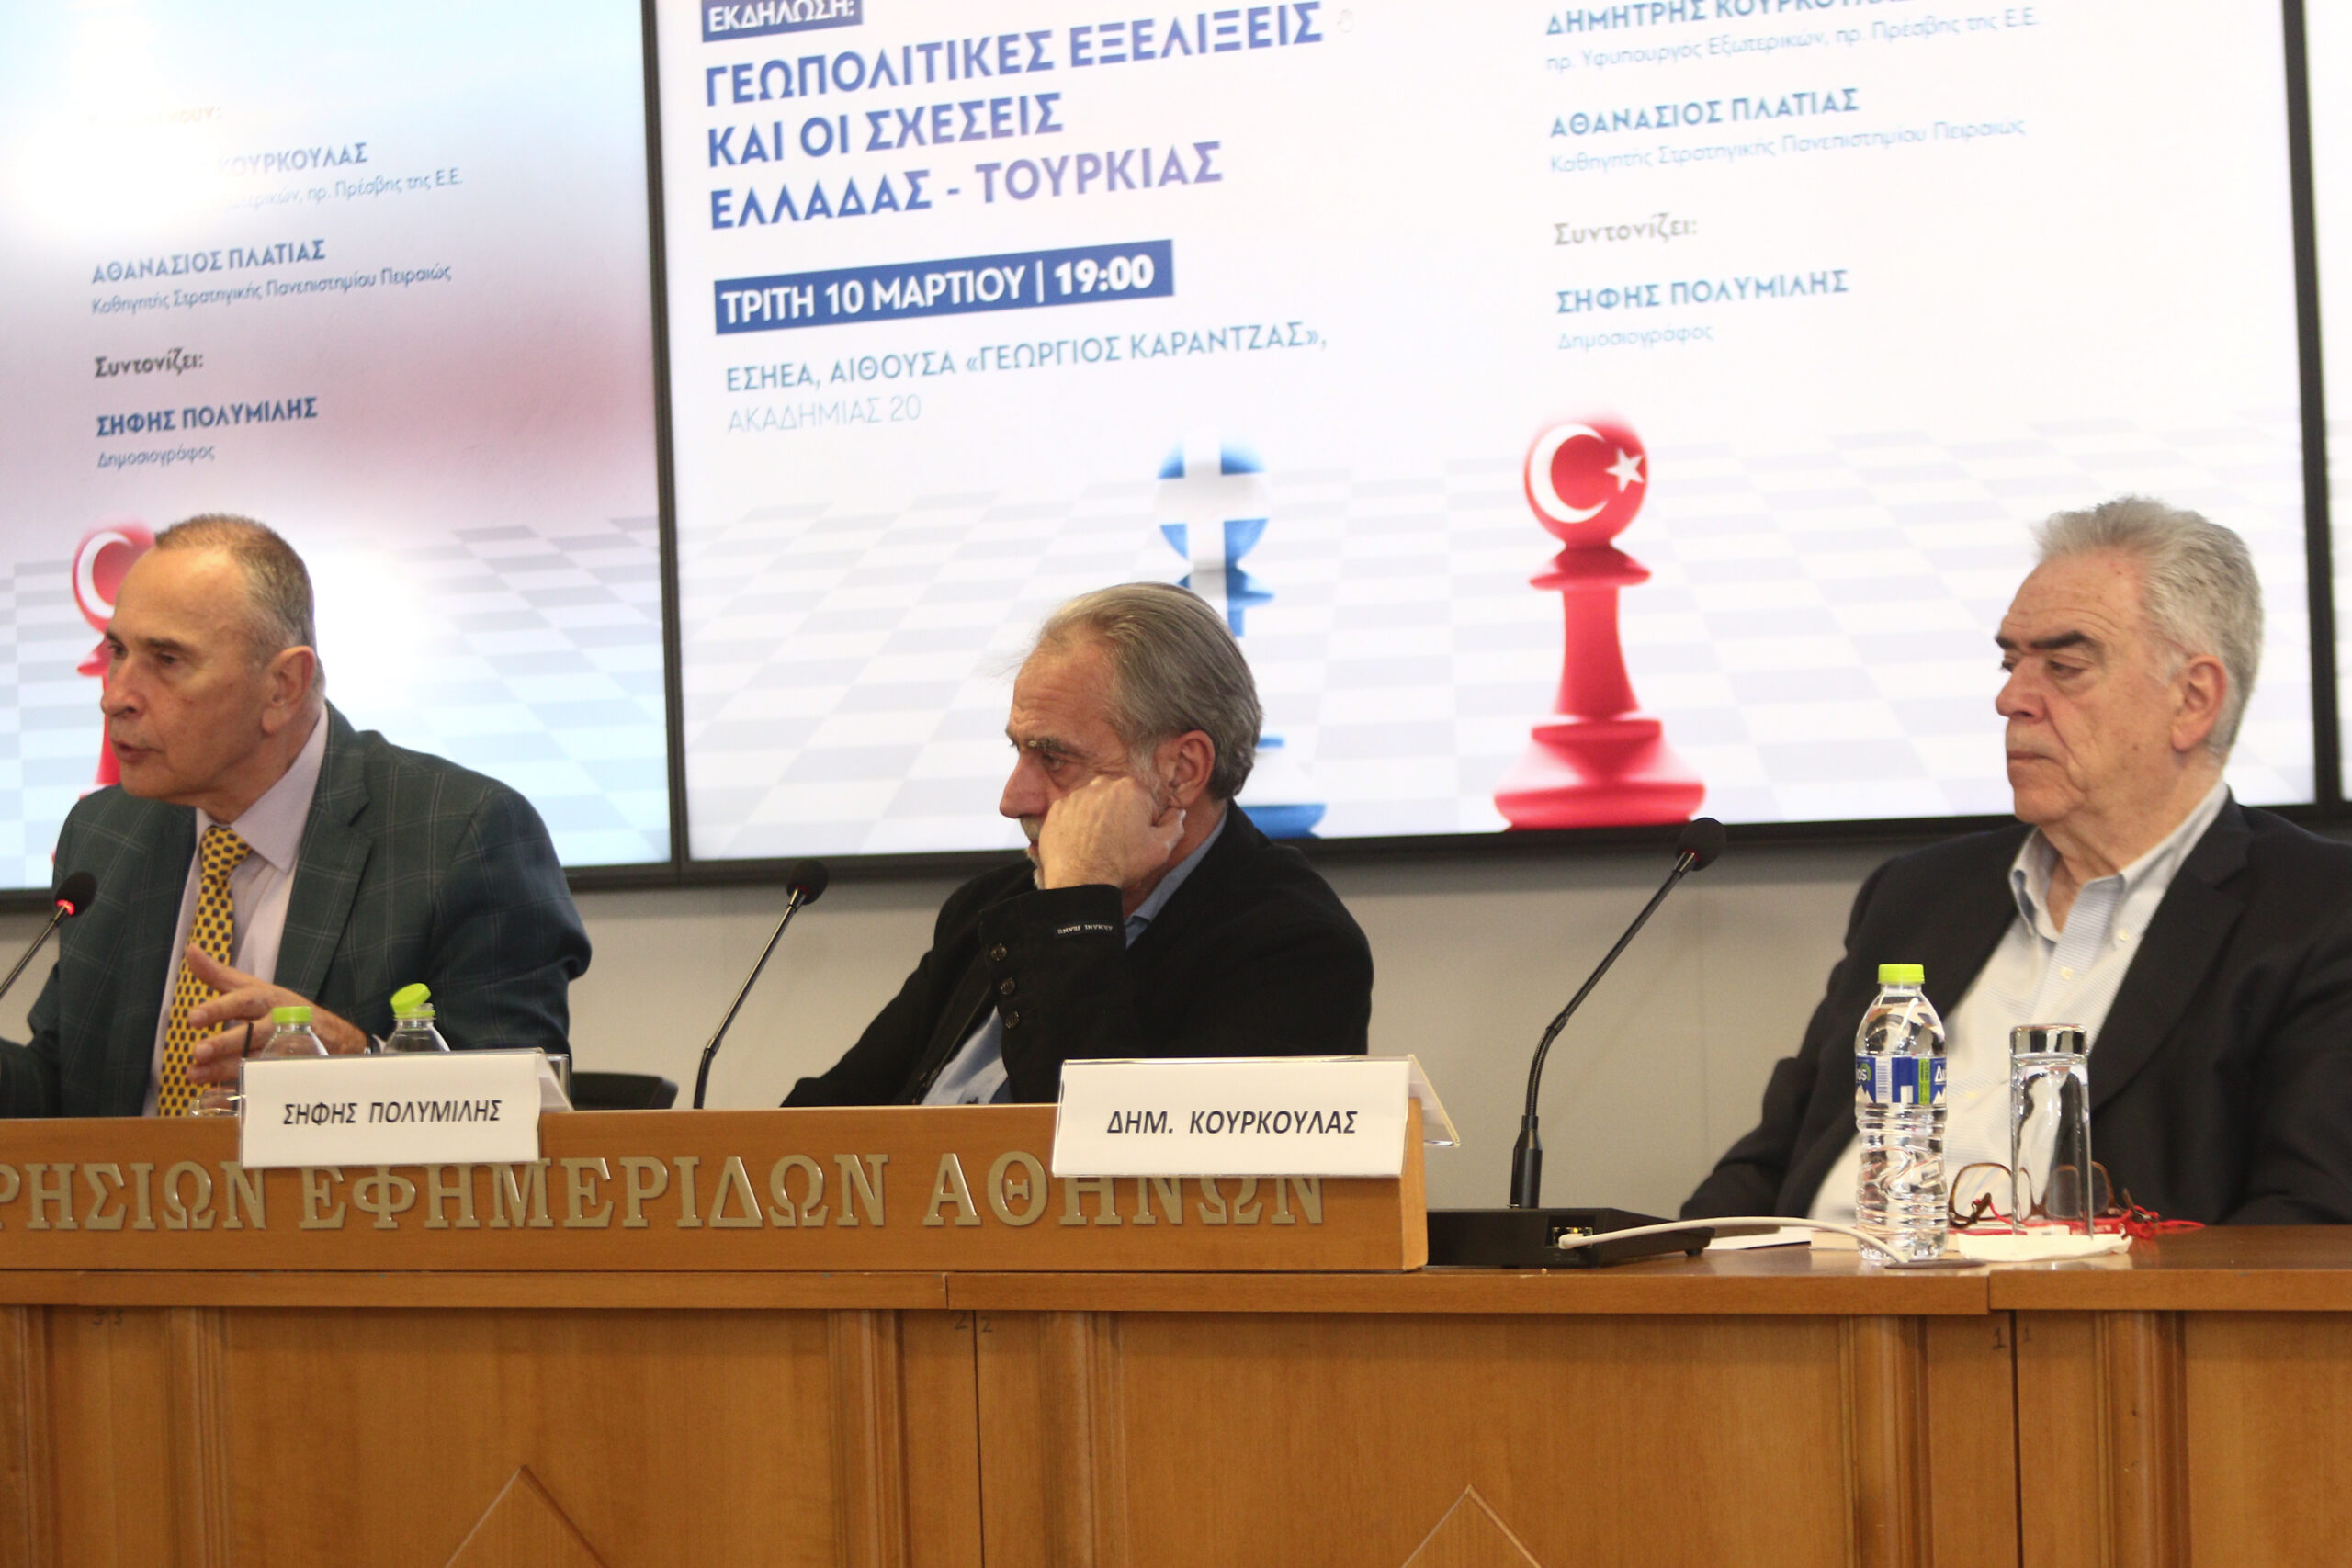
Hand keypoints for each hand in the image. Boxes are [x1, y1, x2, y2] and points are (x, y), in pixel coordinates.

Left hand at [180, 948, 367, 1081]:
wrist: (333, 1037)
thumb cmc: (283, 1009)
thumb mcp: (255, 988)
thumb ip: (220, 975)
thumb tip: (190, 950)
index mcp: (269, 1000)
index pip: (244, 1000)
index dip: (219, 1009)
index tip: (193, 1018)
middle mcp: (278, 1023)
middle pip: (252, 1033)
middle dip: (224, 1043)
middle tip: (197, 1051)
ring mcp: (284, 1049)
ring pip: (254, 1059)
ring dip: (223, 1068)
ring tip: (195, 1074)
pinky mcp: (287, 1070)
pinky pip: (262, 1080)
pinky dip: (237, 1087)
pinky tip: (214, 1091)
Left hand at [1035, 773, 1184, 895]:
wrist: (1080, 882)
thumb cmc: (1122, 864)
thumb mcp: (1160, 849)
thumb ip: (1175, 825)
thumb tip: (1178, 812)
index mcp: (1131, 788)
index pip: (1145, 802)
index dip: (1145, 823)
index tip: (1138, 840)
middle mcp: (1101, 785)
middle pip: (1118, 800)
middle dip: (1121, 816)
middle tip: (1118, 844)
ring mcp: (1075, 796)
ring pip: (1094, 805)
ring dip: (1098, 820)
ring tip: (1098, 846)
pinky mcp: (1056, 810)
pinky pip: (1072, 814)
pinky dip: (1077, 826)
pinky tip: (1081, 844)